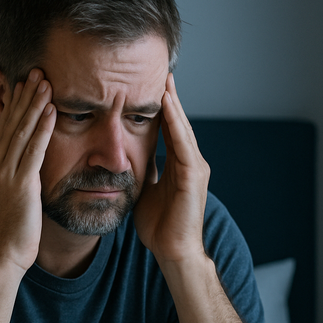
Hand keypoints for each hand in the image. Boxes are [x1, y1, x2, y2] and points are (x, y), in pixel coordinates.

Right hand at [0, 69, 56, 274]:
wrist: (3, 255)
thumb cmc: (12, 232)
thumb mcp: (12, 198)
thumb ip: (18, 178)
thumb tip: (29, 168)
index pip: (5, 128)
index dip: (16, 104)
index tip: (25, 83)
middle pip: (11, 122)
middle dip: (24, 95)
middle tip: (36, 70)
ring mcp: (6, 174)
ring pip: (21, 130)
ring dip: (34, 104)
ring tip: (45, 81)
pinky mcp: (20, 185)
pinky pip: (33, 150)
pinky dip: (43, 128)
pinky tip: (52, 110)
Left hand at [133, 74, 209, 266]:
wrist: (172, 251)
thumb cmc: (159, 227)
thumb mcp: (146, 192)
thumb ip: (143, 173)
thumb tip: (128, 161)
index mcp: (179, 166)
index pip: (169, 130)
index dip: (161, 109)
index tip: (149, 86)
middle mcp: (190, 163)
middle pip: (178, 124)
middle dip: (170, 99)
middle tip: (162, 71)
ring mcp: (194, 168)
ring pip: (182, 128)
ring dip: (173, 103)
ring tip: (165, 80)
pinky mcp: (193, 176)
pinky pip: (183, 143)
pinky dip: (175, 123)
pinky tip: (167, 105)